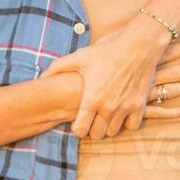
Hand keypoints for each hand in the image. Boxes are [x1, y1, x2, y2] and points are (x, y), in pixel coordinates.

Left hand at [44, 18, 179, 138]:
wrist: (138, 45)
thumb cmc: (107, 50)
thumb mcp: (80, 57)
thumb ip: (58, 67)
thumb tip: (41, 77)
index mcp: (91, 99)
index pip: (80, 131)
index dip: (77, 128)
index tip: (78, 120)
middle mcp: (108, 107)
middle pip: (96, 135)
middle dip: (92, 128)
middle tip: (91, 118)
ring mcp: (125, 108)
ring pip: (113, 132)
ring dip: (108, 126)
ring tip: (105, 115)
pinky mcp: (139, 106)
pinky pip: (132, 126)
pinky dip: (126, 122)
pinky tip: (121, 112)